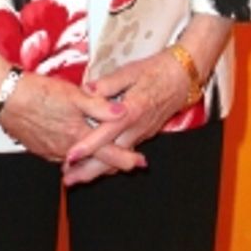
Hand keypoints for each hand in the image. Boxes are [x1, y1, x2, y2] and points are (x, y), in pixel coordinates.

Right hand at [0, 72, 145, 171]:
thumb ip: (100, 106)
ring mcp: (51, 151)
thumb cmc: (38, 92)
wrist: (5, 97)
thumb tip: (123, 112)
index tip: (140, 162)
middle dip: (113, 163)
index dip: (126, 158)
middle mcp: (65, 149)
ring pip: (78, 161)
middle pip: (95, 162)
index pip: (109, 153)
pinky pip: (62, 157)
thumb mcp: (73, 94)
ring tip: (105, 159)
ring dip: (92, 161)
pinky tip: (76, 153)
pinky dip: (74, 158)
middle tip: (130, 163)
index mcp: (78, 136)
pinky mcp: (39, 149)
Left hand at [60, 50, 190, 186]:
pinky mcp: (143, 136)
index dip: (88, 146)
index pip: (107, 132)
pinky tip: (94, 166)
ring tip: (75, 177)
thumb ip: (108, 83)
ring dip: (97, 171)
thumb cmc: (155, 71)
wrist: (182, 78)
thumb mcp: (131, 71)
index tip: (71, 156)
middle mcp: (137, 128)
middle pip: (112, 157)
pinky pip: (124, 154)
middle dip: (89, 171)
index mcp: (132, 110)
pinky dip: (109, 164)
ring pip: (118, 161)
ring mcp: (141, 134)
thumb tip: (87, 89)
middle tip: (68, 179)